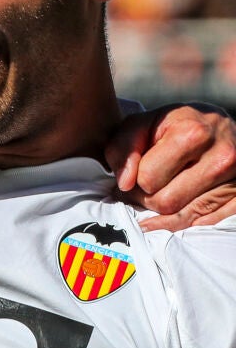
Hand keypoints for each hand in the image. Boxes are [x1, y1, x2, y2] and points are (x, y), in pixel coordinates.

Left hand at [107, 104, 235, 230]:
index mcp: (193, 134)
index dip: (134, 180)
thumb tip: (125, 185)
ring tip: (160, 193)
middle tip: (145, 188)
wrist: (215, 124)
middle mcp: (221, 157)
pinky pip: (210, 223)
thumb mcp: (142, 124)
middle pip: (166, 202)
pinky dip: (189, 221)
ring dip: (164, 212)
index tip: (136, 175)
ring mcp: (235, 179)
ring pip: (185, 217)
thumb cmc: (174, 125)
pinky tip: (178, 210)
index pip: (148, 179)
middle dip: (147, 198)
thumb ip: (123, 149)